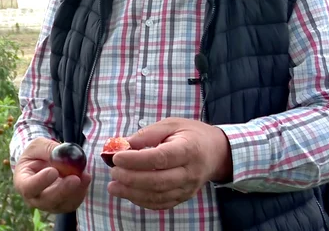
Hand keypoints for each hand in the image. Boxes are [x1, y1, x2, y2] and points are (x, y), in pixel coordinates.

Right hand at [13, 137, 91, 213]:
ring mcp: (48, 204)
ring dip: (76, 191)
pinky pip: (73, 203)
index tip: (53, 171)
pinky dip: (81, 191)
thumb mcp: (38, 145)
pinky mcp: (62, 205)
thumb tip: (62, 154)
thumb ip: (48, 149)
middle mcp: (34, 198)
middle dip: (62, 190)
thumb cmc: (37, 154)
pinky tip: (85, 178)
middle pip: (47, 201)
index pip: (28, 187)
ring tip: (85, 175)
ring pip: (62, 204)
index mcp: (22, 182)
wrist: (44, 163)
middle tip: (75, 178)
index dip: (41, 182)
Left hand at [107, 118, 231, 209]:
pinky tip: (128, 193)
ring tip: (113, 186)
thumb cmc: (191, 134)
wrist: (216, 152)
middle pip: (158, 181)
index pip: (161, 158)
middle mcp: (190, 172)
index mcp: (188, 149)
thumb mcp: (171, 124)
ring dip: (133, 193)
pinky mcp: (184, 197)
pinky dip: (142, 201)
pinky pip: (161, 203)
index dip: (137, 160)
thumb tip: (122, 145)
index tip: (117, 157)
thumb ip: (147, 134)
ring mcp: (188, 188)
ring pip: (158, 196)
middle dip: (131, 179)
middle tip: (113, 172)